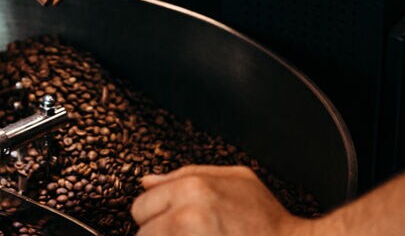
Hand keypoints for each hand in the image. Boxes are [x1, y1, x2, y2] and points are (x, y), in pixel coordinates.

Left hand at [131, 166, 314, 235]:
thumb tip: (147, 181)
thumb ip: (185, 175)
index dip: (155, 216)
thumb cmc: (265, 219)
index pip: (140, 207)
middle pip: (142, 234)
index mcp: (192, 189)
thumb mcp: (235, 179)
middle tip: (189, 234)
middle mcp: (186, 218)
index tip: (174, 223)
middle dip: (159, 235)